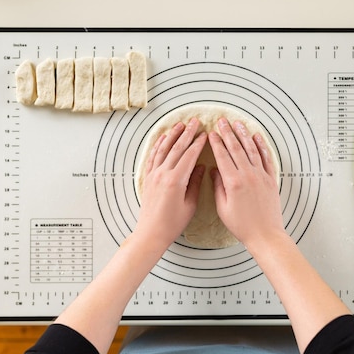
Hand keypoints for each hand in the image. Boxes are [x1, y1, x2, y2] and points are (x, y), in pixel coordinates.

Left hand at [134, 118, 206, 249]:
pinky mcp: (148, 178)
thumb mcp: (190, 204)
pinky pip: (153, 157)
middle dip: (187, 133)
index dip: (198, 143)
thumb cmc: (172, 223)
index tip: (205, 134)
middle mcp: (163, 174)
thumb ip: (195, 183)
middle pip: (177, 148)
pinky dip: (158, 145)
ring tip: (180, 124)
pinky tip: (163, 138)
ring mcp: (153, 175)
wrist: (151, 232)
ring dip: (172, 135)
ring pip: (163, 149)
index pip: (189, 156)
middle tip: (194, 121)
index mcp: (176, 181)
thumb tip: (201, 167)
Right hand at [209, 118, 284, 248]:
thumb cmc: (242, 225)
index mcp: (233, 182)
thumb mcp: (223, 208)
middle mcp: (248, 175)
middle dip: (228, 133)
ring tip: (238, 124)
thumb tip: (214, 171)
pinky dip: (262, 146)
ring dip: (244, 135)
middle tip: (222, 121)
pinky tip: (257, 137)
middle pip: (236, 148)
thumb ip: (218, 187)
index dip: (216, 143)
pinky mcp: (271, 180)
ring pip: (252, 150)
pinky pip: (266, 158)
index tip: (211, 133)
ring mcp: (261, 176)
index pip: (223, 156)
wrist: (265, 234)